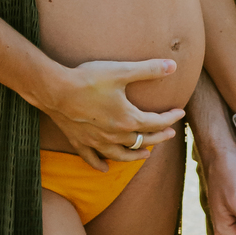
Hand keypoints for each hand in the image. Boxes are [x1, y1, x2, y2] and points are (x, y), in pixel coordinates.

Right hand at [42, 58, 185, 171]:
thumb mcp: (122, 71)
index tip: (179, 112)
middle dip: (159, 137)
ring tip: (146, 155)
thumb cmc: (89, 79)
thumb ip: (149, 69)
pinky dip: (100, 164)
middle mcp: (114, 135)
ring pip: (121, 155)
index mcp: (128, 119)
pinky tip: (105, 169)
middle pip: (142, 140)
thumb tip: (173, 66)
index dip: (170, 118)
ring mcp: (96, 141)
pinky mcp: (79, 142)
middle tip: (170, 133)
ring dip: (135, 156)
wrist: (56, 90)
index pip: (156, 122)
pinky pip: (92, 159)